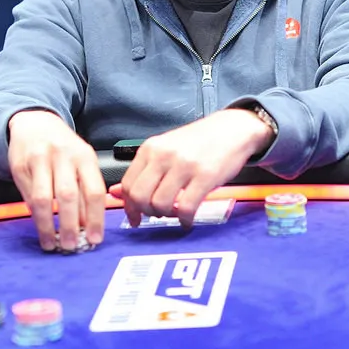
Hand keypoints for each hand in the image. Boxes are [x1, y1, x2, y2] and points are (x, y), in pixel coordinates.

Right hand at [7, 110, 106, 251]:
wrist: (34, 123)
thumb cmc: (63, 148)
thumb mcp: (82, 161)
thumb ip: (86, 188)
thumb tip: (90, 224)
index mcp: (85, 156)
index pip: (94, 190)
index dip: (95, 218)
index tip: (95, 239)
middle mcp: (63, 156)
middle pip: (68, 196)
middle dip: (70, 225)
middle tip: (71, 246)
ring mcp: (39, 160)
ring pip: (44, 199)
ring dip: (48, 226)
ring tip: (52, 243)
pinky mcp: (20, 166)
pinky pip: (28, 196)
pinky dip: (35, 216)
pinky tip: (40, 228)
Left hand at [109, 109, 273, 226]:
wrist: (232, 129)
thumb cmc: (198, 142)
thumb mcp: (166, 149)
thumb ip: (143, 171)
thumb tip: (115, 194)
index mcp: (151, 148)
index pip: (128, 184)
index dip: (129, 206)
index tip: (136, 217)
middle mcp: (164, 155)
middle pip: (140, 196)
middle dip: (146, 212)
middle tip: (158, 214)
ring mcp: (184, 165)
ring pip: (160, 204)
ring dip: (166, 216)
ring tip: (176, 212)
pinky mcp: (205, 176)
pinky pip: (187, 208)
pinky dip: (185, 220)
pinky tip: (188, 219)